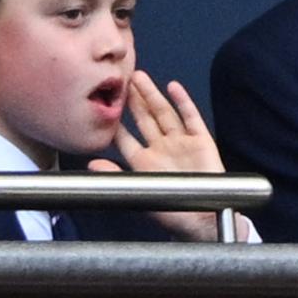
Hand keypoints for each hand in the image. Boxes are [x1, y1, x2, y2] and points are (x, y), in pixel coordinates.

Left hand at [88, 70, 248, 240]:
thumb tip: (91, 164)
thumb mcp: (140, 192)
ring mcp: (182, 143)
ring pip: (164, 113)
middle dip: (133, 99)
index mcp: (145, 163)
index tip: (105, 105)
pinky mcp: (201, 141)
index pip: (126, 138)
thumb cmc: (175, 213)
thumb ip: (115, 176)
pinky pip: (191, 117)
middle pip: (144, 119)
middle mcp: (162, 149)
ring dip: (152, 95)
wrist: (206, 220)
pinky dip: (183, 101)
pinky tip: (173, 87)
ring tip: (140, 77)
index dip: (116, 122)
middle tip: (122, 80)